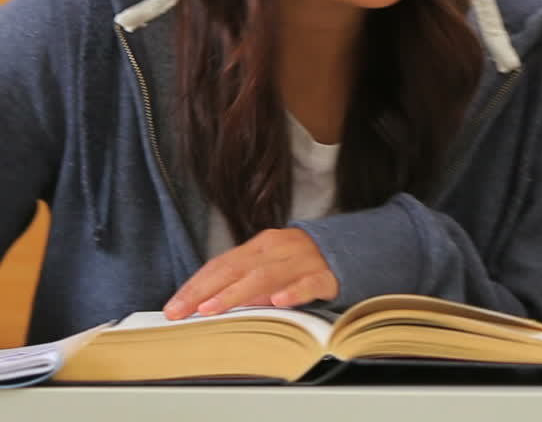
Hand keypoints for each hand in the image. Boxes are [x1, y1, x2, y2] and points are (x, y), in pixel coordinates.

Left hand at [163, 228, 337, 319]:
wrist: (351, 249)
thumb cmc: (301, 264)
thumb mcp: (270, 267)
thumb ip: (244, 281)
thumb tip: (208, 303)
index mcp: (262, 245)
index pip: (221, 265)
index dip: (195, 286)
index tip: (174, 308)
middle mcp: (279, 248)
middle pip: (236, 269)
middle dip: (205, 292)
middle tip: (183, 312)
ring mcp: (303, 260)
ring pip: (266, 276)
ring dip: (237, 293)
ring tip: (213, 309)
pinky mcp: (326, 275)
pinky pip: (308, 283)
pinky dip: (292, 292)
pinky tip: (278, 302)